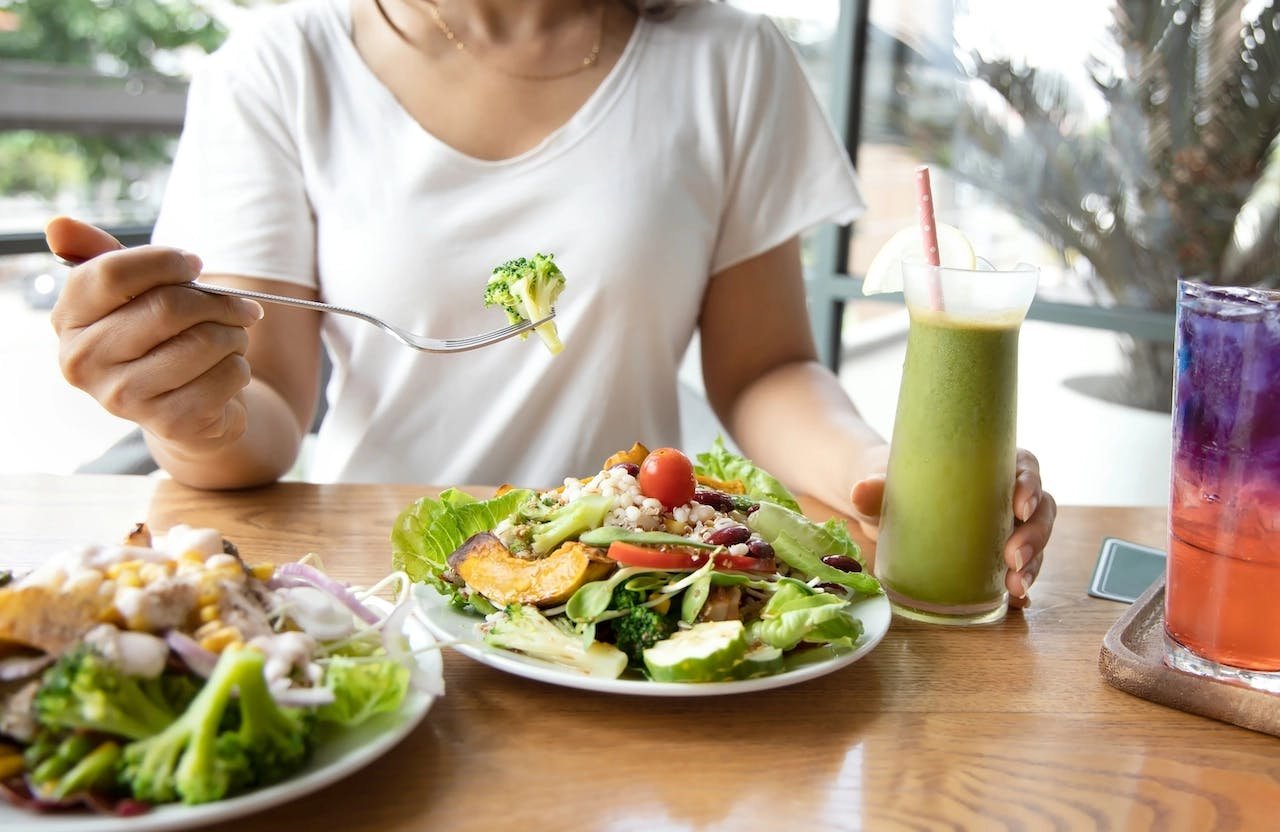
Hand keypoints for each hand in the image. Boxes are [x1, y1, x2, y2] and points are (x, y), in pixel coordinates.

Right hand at [46, 217, 264, 448]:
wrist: (186, 409)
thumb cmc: (159, 338)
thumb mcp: (130, 294)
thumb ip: (101, 256)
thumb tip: (58, 226)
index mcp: (68, 320)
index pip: (111, 273)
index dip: (165, 261)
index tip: (193, 264)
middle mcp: (84, 362)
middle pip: (167, 307)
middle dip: (217, 301)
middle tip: (239, 306)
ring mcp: (124, 397)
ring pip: (205, 341)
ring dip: (235, 334)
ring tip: (232, 339)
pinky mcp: (169, 423)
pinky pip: (228, 375)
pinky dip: (241, 367)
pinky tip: (226, 372)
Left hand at [848, 448, 1056, 607]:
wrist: (882, 504)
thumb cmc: (893, 482)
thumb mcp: (885, 482)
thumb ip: (875, 487)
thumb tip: (859, 491)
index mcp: (989, 463)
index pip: (1025, 466)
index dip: (1031, 485)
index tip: (1020, 506)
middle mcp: (1004, 493)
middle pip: (1040, 509)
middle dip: (1034, 535)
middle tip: (1014, 558)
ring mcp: (1003, 525)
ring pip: (1036, 541)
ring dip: (1033, 565)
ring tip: (1015, 587)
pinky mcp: (995, 555)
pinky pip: (1020, 568)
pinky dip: (1022, 584)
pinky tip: (1016, 602)